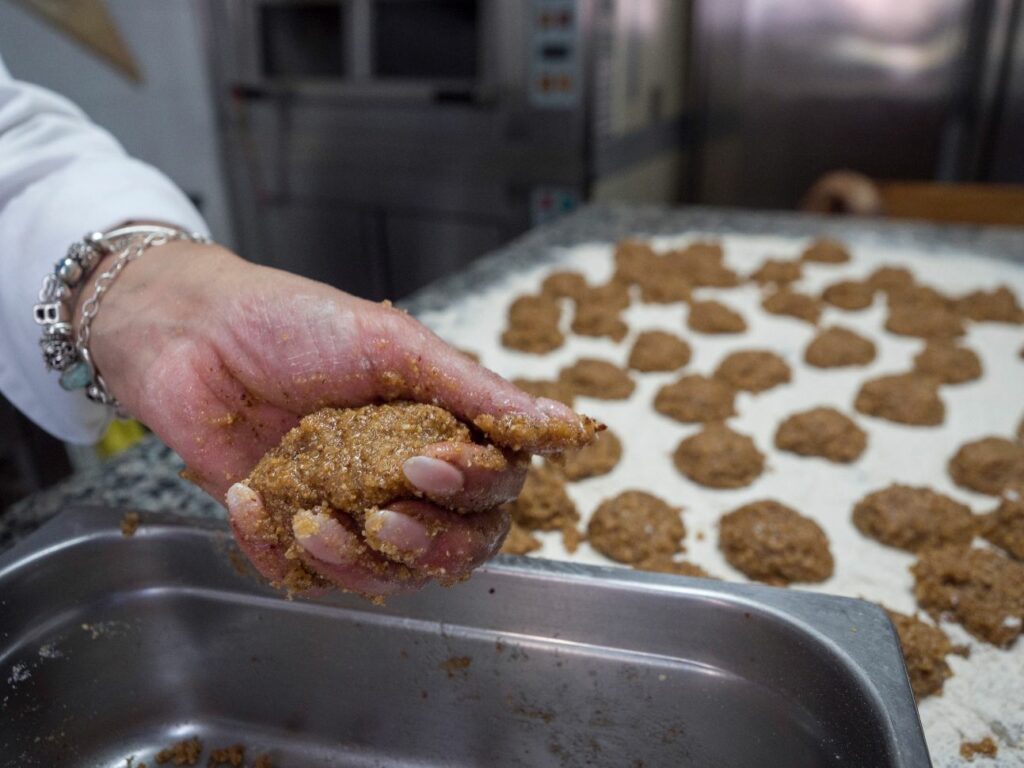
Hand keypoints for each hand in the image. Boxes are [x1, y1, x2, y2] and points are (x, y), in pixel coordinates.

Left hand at [82, 242, 586, 596]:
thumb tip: (569, 426)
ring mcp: (348, 509)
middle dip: (426, 546)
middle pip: (453, 549)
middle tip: (383, 518)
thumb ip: (480, 395)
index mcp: (442, 434)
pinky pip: (305, 576)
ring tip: (310, 520)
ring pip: (384, 575)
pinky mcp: (289, 529)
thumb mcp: (397, 348)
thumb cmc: (299, 323)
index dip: (474, 494)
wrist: (192, 328)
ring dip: (352, 561)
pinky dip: (279, 553)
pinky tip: (251, 499)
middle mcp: (403, 480)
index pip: (495, 492)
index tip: (429, 465)